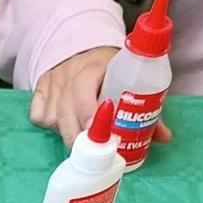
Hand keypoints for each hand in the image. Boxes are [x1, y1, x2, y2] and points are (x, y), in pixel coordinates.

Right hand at [28, 46, 170, 149]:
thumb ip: (147, 107)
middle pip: (66, 109)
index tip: (96, 130)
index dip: (88, 110)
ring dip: (66, 133)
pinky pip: (38, 115)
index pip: (85, 86)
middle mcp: (70, 72)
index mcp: (96, 64)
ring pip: (52, 116)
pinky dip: (49, 125)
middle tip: (91, 154)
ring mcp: (53, 82)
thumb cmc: (108, 69)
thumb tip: (164, 136)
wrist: (78, 47)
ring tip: (81, 143)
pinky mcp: (39, 91)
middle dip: (78, 137)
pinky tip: (63, 126)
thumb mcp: (128, 79)